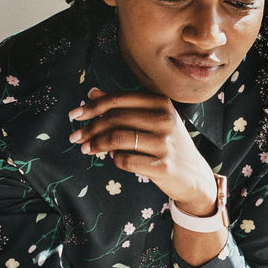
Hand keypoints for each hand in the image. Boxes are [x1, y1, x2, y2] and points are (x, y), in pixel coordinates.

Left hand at [69, 87, 216, 215]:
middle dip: (90, 128)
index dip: (93, 106)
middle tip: (75, 138)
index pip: (119, 99)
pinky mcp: (162, 166)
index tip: (75, 115)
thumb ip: (123, 106)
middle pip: (115, 119)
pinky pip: (125, 160)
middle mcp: (165, 119)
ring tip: (86, 149)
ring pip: (117, 139)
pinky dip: (114, 159)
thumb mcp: (151, 119)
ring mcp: (165, 143)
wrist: (193, 175)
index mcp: (161, 102)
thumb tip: (92, 92)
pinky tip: (112, 158)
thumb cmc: (167, 144)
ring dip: (96, 144)